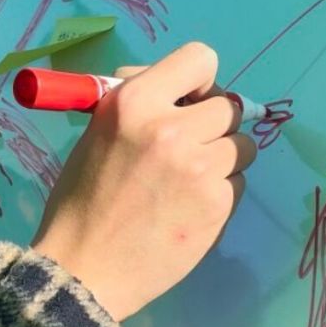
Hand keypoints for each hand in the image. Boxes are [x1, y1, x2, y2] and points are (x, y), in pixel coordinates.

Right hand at [30, 42, 252, 323]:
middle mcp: (172, 128)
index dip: (198, 79)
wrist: (85, 268)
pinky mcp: (218, 206)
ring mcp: (200, 169)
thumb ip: (142, 102)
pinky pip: (238, 182)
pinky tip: (190, 206)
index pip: (200, 58)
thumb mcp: (100, 129)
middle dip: (213, 122)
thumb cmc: (82, 196)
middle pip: (229, 105)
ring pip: (242, 145)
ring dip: (223, 156)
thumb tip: (182, 91)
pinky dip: (220, 190)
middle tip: (191, 143)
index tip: (187, 100)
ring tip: (191, 177)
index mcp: (136, 101)